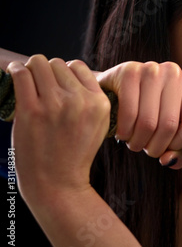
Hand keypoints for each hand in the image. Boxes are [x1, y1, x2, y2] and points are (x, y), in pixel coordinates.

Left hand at [8, 55, 110, 200]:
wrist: (58, 183)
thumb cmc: (75, 153)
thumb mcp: (100, 125)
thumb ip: (92, 99)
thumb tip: (70, 71)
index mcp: (100, 103)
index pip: (79, 67)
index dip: (66, 73)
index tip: (57, 83)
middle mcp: (80, 101)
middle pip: (58, 63)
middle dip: (48, 71)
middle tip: (42, 86)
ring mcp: (55, 105)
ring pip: (40, 64)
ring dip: (32, 68)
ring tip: (28, 78)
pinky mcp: (31, 110)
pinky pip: (22, 74)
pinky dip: (16, 69)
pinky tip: (16, 73)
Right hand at [97, 61, 181, 167]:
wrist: (113, 86)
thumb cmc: (143, 107)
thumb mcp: (164, 125)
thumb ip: (174, 148)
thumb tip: (169, 160)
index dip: (175, 145)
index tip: (163, 148)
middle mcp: (174, 72)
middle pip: (169, 125)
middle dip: (154, 146)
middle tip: (143, 148)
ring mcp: (152, 69)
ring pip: (149, 122)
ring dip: (137, 141)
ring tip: (132, 141)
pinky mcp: (129, 71)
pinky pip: (130, 113)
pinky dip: (125, 130)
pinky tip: (122, 133)